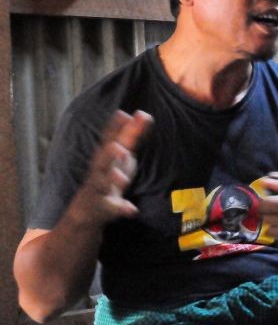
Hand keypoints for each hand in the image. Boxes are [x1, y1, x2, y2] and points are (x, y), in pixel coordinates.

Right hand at [69, 110, 152, 227]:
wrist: (87, 210)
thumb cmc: (108, 175)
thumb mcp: (121, 155)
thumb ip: (131, 136)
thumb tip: (144, 114)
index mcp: (105, 157)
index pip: (110, 140)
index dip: (116, 128)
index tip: (124, 114)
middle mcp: (99, 171)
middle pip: (102, 160)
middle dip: (110, 154)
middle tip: (121, 148)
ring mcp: (99, 189)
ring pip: (103, 184)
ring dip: (113, 180)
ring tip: (122, 179)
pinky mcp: (104, 208)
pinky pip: (112, 208)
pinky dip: (122, 209)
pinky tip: (131, 209)